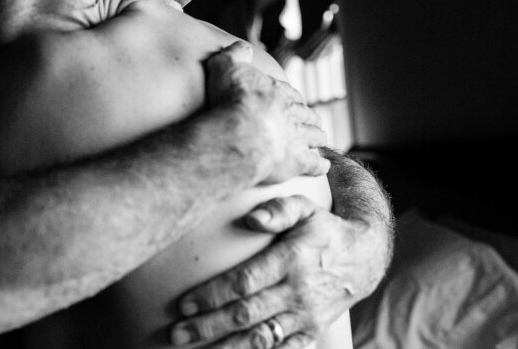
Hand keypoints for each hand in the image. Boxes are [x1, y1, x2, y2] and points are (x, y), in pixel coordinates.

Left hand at [170, 195, 371, 347]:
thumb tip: (251, 218)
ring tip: (192, 348)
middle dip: (207, 326)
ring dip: (225, 347)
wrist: (366, 257)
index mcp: (291, 261)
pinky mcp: (312, 331)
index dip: (213, 295)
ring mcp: (306, 316)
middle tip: (177, 332)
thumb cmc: (324, 229)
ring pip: (261, 338)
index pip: (245, 283)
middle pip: (246, 315)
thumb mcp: (306, 207)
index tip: (184, 303)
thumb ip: (278, 209)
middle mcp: (298, 292)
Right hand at [204, 43, 329, 183]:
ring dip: (318, 138)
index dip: (292, 99)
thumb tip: (242, 47)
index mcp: (278, 92)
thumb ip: (234, 55)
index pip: (291, 94)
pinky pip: (315, 165)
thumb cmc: (229, 101)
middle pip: (307, 115)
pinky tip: (322, 167)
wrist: (237, 134)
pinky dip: (320, 166)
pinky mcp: (297, 163)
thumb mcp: (225, 68)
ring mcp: (297, 139)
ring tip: (318, 141)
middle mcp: (292, 114)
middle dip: (309, 118)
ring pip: (315, 137)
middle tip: (310, 121)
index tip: (293, 102)